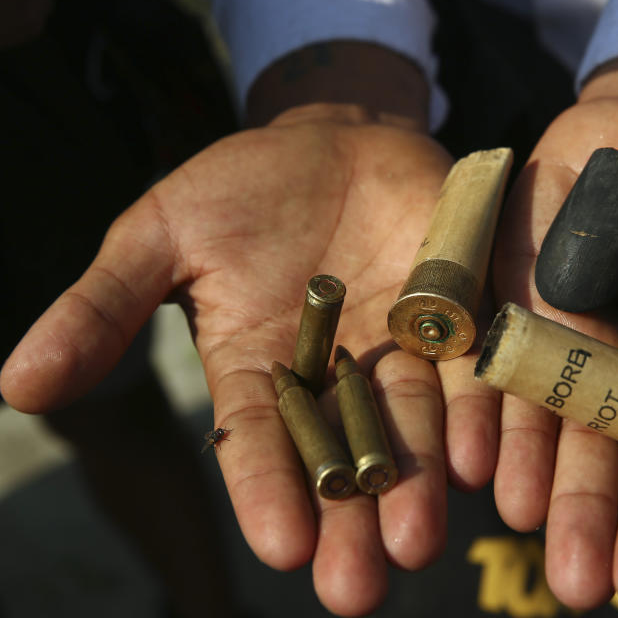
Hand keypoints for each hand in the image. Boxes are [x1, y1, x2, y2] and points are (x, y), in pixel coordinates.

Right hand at [0, 83, 497, 615]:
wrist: (331, 139)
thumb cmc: (237, 189)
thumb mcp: (159, 236)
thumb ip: (104, 309)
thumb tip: (19, 387)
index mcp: (257, 367)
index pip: (258, 441)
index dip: (266, 493)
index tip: (280, 549)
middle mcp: (332, 376)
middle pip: (342, 456)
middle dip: (350, 522)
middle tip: (358, 590)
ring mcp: (399, 348)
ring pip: (410, 427)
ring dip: (415, 486)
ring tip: (418, 541)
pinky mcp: (454, 315)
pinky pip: (468, 369)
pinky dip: (472, 413)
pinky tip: (478, 461)